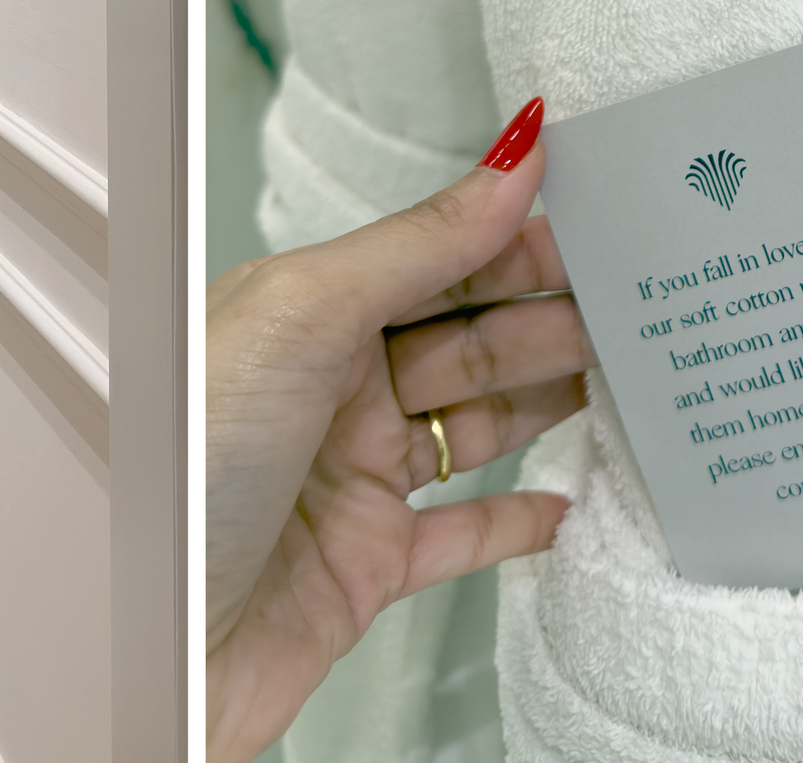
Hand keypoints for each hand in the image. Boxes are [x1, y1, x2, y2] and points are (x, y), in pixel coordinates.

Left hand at [204, 98, 595, 762]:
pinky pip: (463, 532)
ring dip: (553, 396)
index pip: (435, 257)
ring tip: (636, 373)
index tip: (607, 214)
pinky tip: (572, 499)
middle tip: (649, 299)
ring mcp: (351, 478)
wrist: (154, 643)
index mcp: (301, 313)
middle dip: (556, 312)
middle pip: (467, 335)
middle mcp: (328, 388)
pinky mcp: (366, 568)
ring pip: (477, 423)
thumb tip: (510, 160)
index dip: (518, 235)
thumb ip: (416, 245)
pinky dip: (522, 516)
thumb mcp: (299, 317)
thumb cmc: (187, 468)